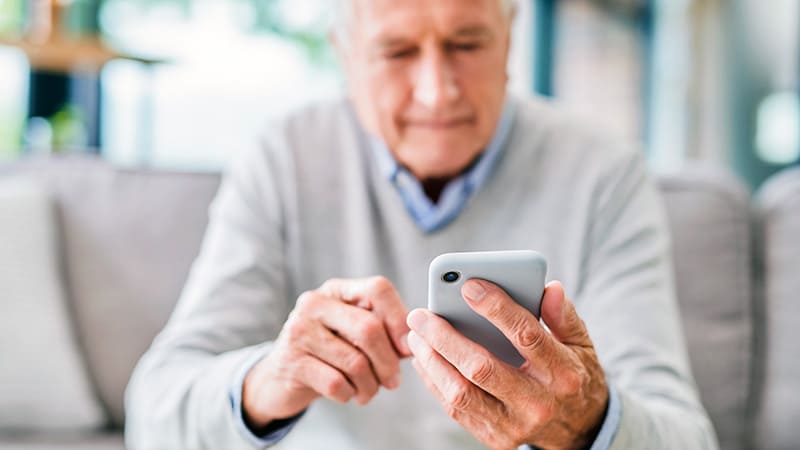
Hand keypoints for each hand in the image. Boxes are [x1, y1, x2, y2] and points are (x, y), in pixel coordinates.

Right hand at [242, 276, 411, 428]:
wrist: (280, 376)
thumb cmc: (329, 352)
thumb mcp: (353, 332)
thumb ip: (384, 330)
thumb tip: (413, 343)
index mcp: (337, 290)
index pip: (378, 289)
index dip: (399, 319)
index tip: (406, 347)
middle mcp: (315, 303)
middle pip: (369, 328)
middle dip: (388, 361)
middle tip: (393, 381)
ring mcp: (299, 331)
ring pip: (355, 361)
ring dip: (370, 385)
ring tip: (368, 391)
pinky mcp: (291, 362)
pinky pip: (336, 383)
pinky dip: (349, 394)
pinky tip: (348, 393)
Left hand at [407, 280, 607, 449]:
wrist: (579, 430)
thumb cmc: (574, 376)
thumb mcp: (581, 345)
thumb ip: (564, 316)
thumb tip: (550, 288)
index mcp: (562, 373)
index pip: (526, 335)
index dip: (496, 308)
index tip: (468, 285)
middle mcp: (537, 402)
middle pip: (482, 367)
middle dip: (445, 337)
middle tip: (420, 314)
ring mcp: (514, 425)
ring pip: (461, 393)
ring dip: (432, 361)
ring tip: (416, 335)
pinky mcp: (495, 438)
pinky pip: (456, 409)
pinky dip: (435, 382)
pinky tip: (425, 358)